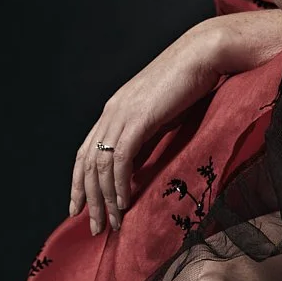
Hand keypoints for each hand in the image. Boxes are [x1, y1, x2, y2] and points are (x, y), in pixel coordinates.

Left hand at [70, 22, 223, 235]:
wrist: (203, 54)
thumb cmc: (189, 83)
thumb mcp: (161, 116)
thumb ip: (145, 139)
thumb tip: (135, 168)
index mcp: (114, 110)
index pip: (86, 152)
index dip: (79, 182)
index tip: (78, 207)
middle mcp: (111, 112)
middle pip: (87, 163)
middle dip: (88, 198)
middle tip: (93, 226)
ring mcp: (122, 115)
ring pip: (100, 165)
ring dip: (104, 199)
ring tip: (111, 223)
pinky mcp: (138, 119)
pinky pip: (120, 159)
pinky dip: (118, 184)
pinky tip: (124, 202)